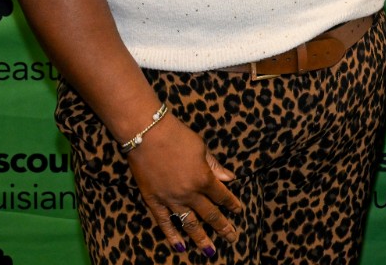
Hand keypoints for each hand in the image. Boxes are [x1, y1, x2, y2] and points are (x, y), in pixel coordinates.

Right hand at [128, 113, 241, 256]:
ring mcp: (170, 200)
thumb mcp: (201, 148)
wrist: (147, 135)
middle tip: (232, 238)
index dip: (232, 204)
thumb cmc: (177, 136)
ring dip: (201, 238)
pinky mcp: (153, 201)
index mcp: (203, 178)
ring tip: (210, 251)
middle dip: (223, 227)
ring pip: (189, 224)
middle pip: (210, 215)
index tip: (239, 211)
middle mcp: (189, 193)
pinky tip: (180, 246)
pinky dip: (172, 236)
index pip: (222, 196)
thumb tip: (229, 177)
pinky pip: (164, 223)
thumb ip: (214, 166)